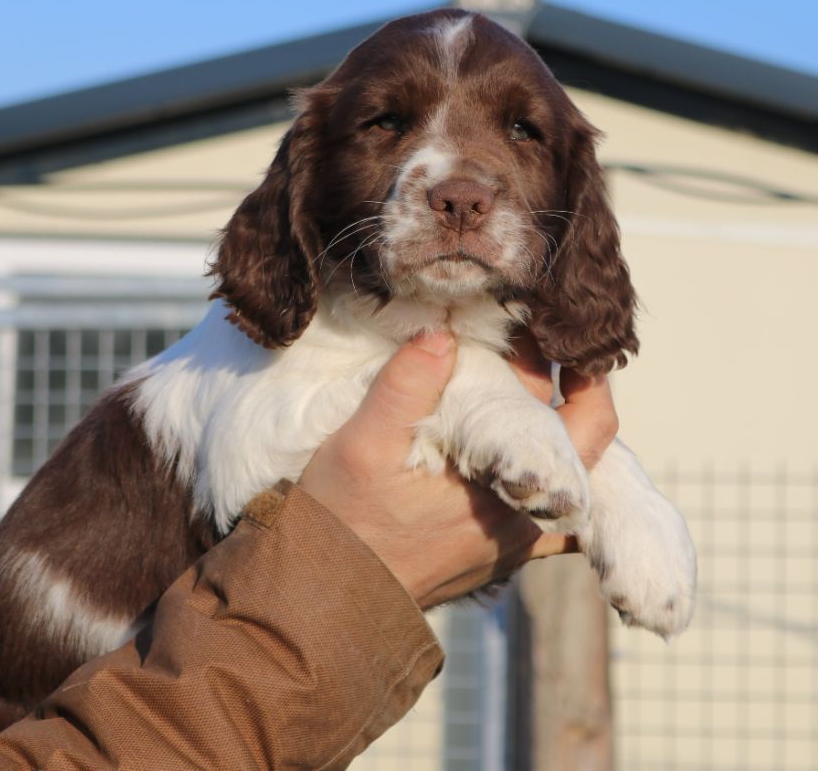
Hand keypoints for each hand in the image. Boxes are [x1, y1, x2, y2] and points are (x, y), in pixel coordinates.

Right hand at [299, 331, 598, 609]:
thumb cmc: (344, 519)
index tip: (547, 322)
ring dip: (564, 430)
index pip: (579, 419)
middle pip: (587, 444)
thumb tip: (443, 330)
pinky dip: (548, 469)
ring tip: (535, 384)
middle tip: (539, 341)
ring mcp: (518, 542)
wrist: (329, 594)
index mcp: (510, 490)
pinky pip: (550, 507)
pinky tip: (520, 441)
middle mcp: (528, 521)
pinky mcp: (499, 552)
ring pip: (576, 478)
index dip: (572, 365)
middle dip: (572, 388)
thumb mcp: (363, 443)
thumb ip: (405, 385)